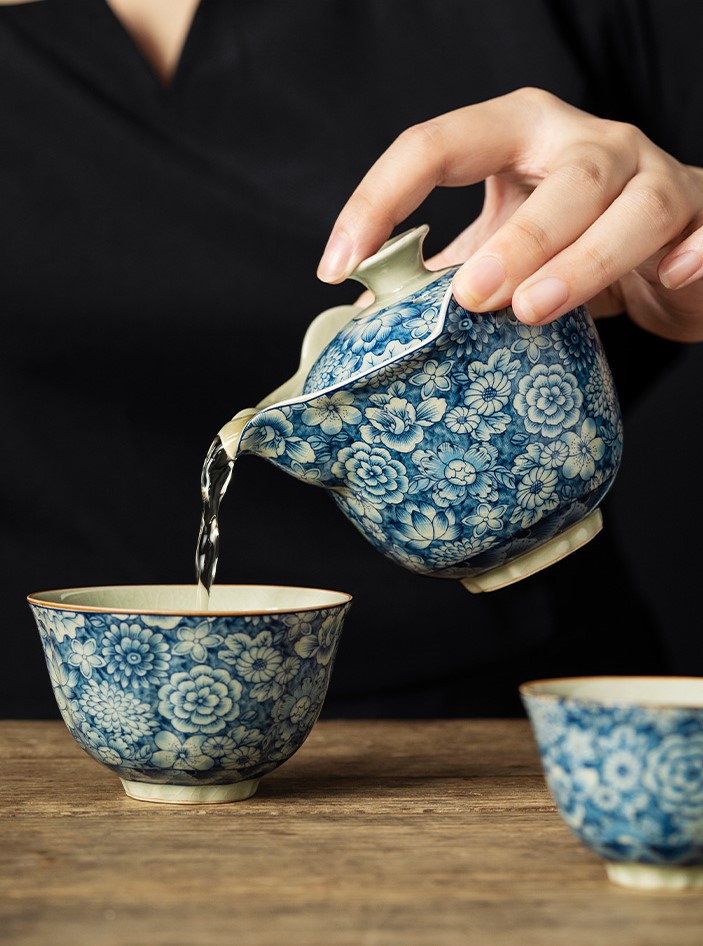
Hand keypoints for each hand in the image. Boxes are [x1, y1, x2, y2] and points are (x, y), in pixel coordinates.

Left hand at [317, 87, 702, 342]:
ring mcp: (652, 177)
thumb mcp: (497, 247)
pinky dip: (689, 252)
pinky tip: (666, 278)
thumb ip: (440, 270)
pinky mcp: (699, 217)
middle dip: (512, 235)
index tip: (339, 266)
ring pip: (629, 205)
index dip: (381, 199)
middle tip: (469, 296)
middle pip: (558, 173)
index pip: (438, 143)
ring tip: (533, 310)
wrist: (664, 257)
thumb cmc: (570, 246)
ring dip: (581, 256)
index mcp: (519, 137)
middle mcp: (588, 144)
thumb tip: (365, 321)